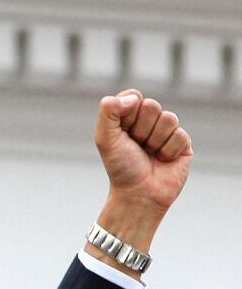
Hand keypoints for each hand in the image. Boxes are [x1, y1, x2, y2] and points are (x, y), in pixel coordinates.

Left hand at [94, 90, 191, 214]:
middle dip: (141, 128)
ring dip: (155, 140)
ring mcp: (166, 131)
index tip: (122, 131)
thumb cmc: (120, 167)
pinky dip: (168, 150)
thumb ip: (108, 112)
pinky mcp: (183, 143)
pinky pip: (180, 135)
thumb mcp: (105, 139)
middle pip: (152, 105)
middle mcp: (148, 122)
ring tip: (149, 153)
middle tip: (136, 145)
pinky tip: (163, 160)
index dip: (128, 112)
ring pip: (169, 118)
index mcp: (128, 117)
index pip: (133, 95)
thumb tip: (133, 97)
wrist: (139, 193)